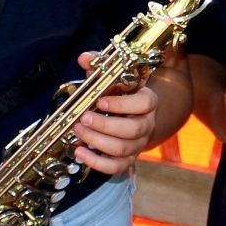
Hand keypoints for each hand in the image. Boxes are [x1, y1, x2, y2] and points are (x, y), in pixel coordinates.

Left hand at [71, 52, 160, 175]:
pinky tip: (80, 152)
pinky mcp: (127, 159)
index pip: (144, 104)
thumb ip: (98, 65)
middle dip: (104, 125)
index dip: (122, 104)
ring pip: (122, 148)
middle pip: (132, 129)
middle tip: (83, 118)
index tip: (100, 101)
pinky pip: (115, 167)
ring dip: (97, 141)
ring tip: (77, 131)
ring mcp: (138, 144)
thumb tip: (84, 58)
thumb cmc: (119, 94)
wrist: (130, 116)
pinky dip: (96, 162)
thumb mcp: (111, 77)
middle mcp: (146, 124)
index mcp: (147, 101)